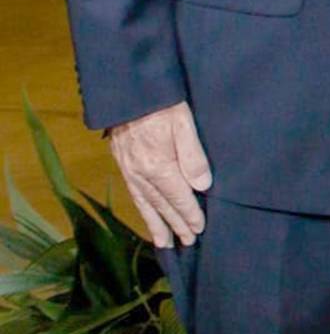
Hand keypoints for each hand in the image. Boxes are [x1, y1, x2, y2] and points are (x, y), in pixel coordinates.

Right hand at [107, 102, 212, 247]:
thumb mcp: (184, 123)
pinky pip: (134, 194)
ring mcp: (129, 169)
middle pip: (162, 205)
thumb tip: (202, 186)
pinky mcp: (123, 164)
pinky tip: (147, 216)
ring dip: (157, 224)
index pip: (178, 196)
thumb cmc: (162, 103)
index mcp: (158, 165)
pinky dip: (142, 209)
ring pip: (145, 203)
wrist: (128, 91)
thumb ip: (193, 156)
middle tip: (188, 243)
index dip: (190, 214)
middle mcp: (141, 173)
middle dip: (176, 225)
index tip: (200, 229)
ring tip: (165, 243)